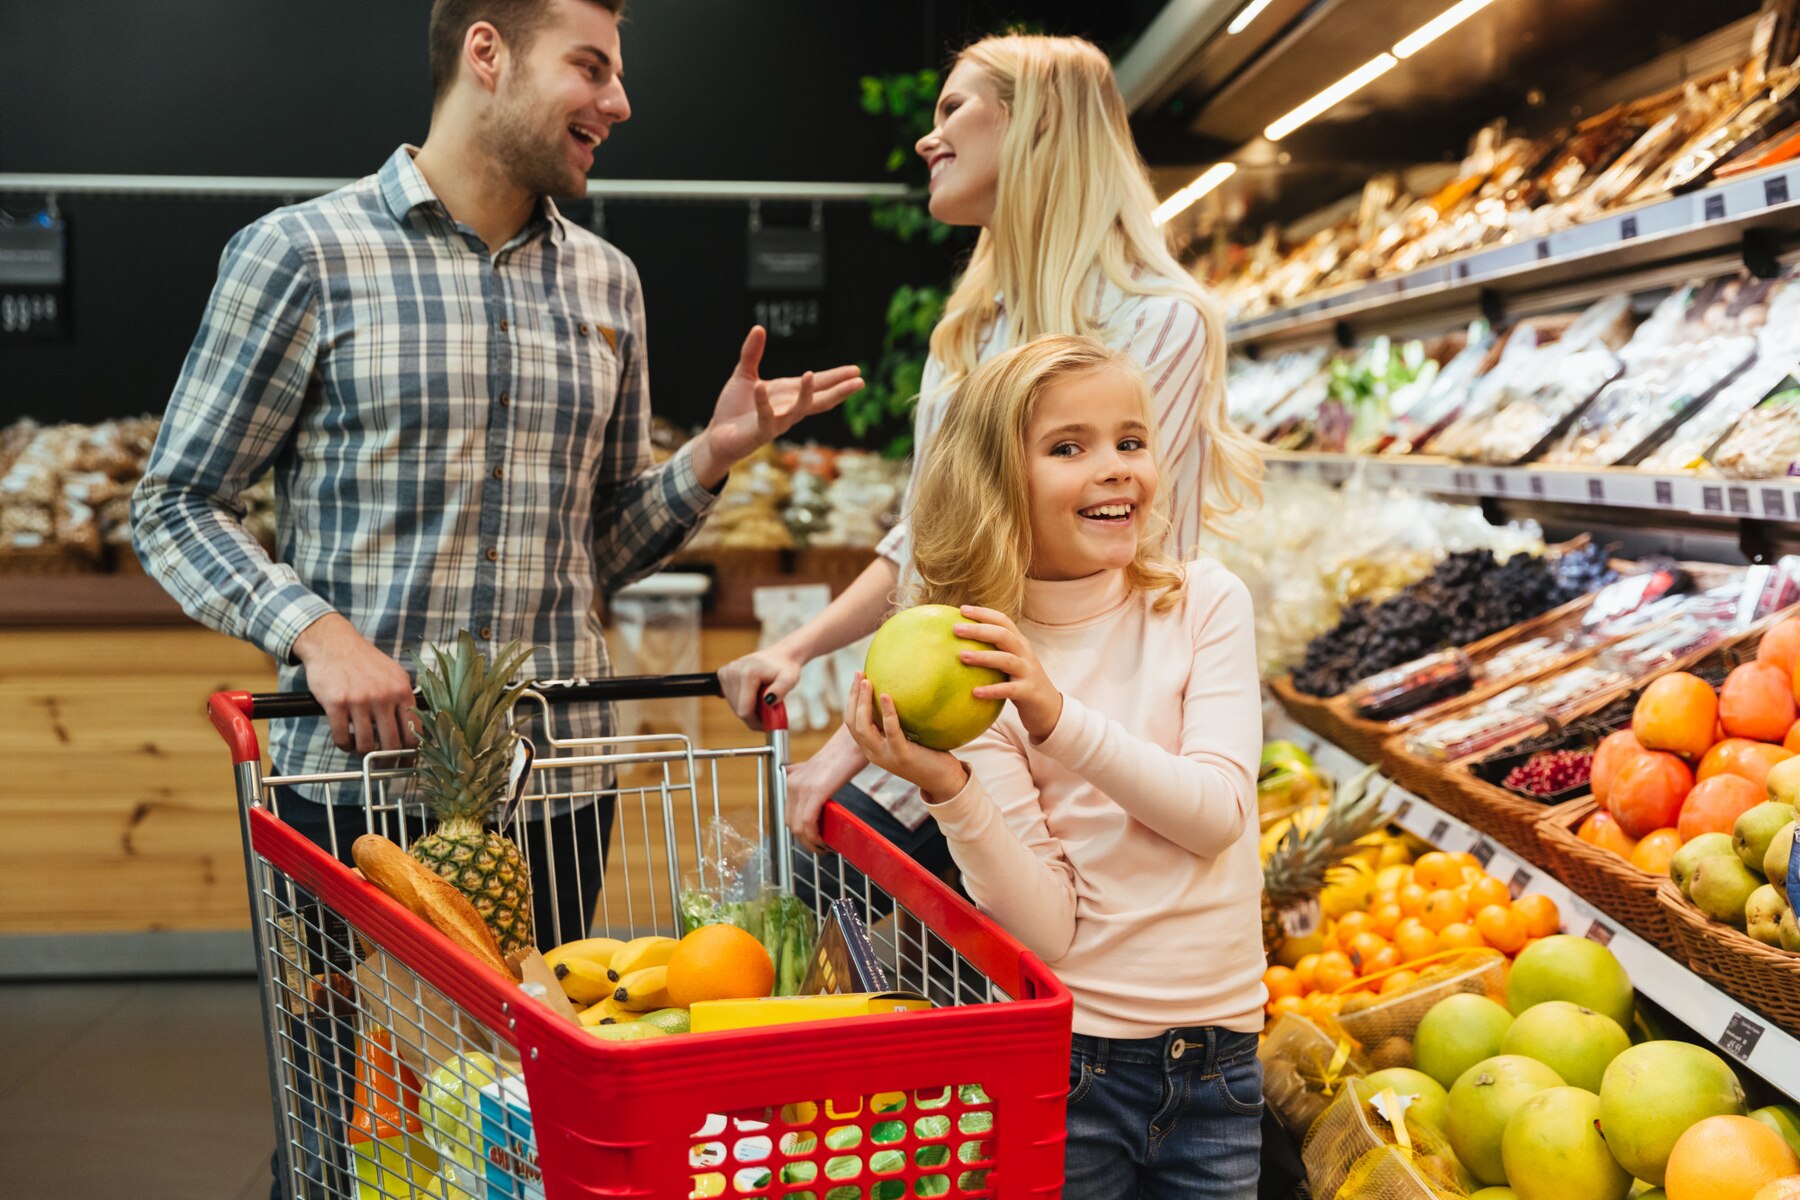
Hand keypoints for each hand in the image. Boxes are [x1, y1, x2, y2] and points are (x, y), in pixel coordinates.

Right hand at [292, 613, 419, 754]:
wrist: (333, 643)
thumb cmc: (365, 661)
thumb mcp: (394, 674)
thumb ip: (405, 698)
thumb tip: (417, 729)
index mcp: (401, 690)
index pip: (413, 732)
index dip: (410, 754)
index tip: (406, 764)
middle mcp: (383, 696)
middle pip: (392, 745)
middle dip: (387, 762)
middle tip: (382, 766)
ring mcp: (359, 700)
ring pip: (365, 745)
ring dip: (363, 753)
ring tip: (361, 749)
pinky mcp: (336, 703)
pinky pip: (342, 738)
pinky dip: (344, 745)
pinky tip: (346, 741)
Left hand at [689, 326, 863, 487]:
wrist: (718, 435)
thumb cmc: (735, 408)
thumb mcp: (745, 375)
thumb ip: (752, 353)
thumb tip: (759, 328)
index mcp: (788, 394)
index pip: (818, 385)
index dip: (837, 378)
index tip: (856, 371)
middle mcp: (788, 409)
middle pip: (820, 400)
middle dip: (839, 391)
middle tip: (860, 382)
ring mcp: (776, 422)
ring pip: (798, 410)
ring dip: (806, 394)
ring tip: (811, 375)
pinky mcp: (760, 432)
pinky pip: (765, 416)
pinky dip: (764, 403)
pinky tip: (761, 387)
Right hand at [718, 642, 806, 730]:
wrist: (780, 655)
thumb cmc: (785, 668)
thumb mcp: (790, 679)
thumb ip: (780, 690)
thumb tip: (768, 701)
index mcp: (748, 674)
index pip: (744, 710)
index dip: (756, 722)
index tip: (766, 724)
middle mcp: (733, 672)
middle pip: (738, 709)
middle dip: (752, 715)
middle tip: (766, 710)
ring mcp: (726, 672)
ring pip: (733, 705)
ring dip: (747, 707)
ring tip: (761, 699)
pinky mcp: (723, 674)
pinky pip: (728, 697)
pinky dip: (740, 700)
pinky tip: (751, 693)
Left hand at [783, 725, 867, 853]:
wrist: (857, 739)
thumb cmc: (846, 754)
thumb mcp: (822, 768)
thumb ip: (812, 780)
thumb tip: (814, 796)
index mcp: (793, 778)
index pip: (788, 813)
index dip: (799, 832)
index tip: (813, 841)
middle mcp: (793, 782)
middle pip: (790, 823)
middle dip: (804, 841)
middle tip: (820, 848)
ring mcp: (802, 786)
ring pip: (797, 826)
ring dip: (810, 843)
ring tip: (823, 848)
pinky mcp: (815, 791)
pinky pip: (807, 822)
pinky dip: (814, 837)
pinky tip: (823, 842)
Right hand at [844, 674, 968, 803]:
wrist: (943, 780)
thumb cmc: (929, 754)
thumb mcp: (908, 736)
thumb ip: (900, 721)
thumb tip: (903, 689)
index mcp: (873, 748)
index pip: (852, 723)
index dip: (851, 700)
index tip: (858, 678)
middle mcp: (874, 753)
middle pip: (853, 723)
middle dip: (852, 697)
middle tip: (859, 674)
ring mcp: (886, 756)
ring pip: (863, 728)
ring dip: (862, 703)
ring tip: (866, 682)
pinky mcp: (902, 756)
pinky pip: (890, 732)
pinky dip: (887, 713)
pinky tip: (886, 696)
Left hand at [955, 606, 1063, 741]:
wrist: (1049, 708)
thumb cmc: (1021, 683)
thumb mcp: (1010, 664)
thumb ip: (993, 652)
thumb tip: (958, 647)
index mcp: (1019, 643)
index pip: (1003, 621)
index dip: (984, 613)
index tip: (962, 610)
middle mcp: (1025, 653)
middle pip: (1003, 635)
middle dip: (979, 630)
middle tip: (956, 629)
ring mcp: (1028, 672)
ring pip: (1006, 659)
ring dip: (983, 657)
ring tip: (962, 656)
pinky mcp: (1028, 692)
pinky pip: (1009, 690)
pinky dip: (992, 690)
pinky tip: (975, 692)